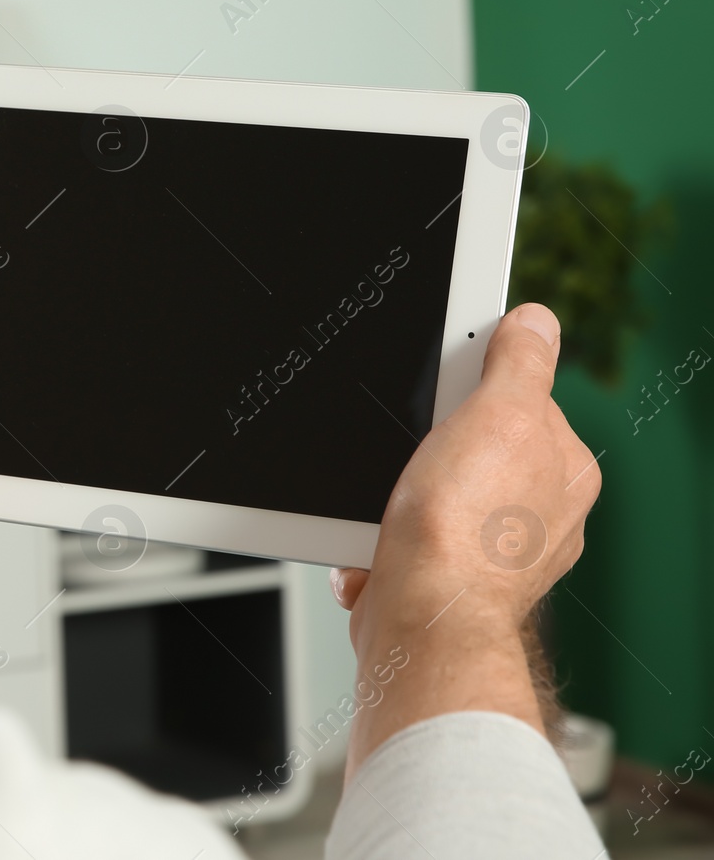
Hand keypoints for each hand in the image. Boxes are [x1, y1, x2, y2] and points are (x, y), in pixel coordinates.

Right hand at [329, 303, 600, 776]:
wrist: (419, 621)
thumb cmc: (460, 532)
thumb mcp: (500, 415)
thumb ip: (523, 363)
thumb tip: (536, 322)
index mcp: (565, 474)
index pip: (524, 402)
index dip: (477, 390)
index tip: (447, 392)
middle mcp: (539, 520)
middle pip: (474, 448)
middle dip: (431, 448)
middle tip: (413, 451)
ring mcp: (492, 557)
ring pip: (433, 498)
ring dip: (399, 498)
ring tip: (393, 506)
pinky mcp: (445, 584)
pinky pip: (402, 544)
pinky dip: (381, 543)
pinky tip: (380, 545)